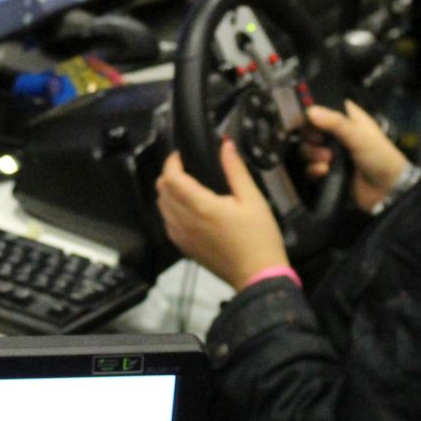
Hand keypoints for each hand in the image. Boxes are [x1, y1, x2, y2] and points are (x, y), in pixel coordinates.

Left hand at [154, 141, 289, 288]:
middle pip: (161, 191)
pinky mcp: (184, 249)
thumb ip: (235, 170)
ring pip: (161, 208)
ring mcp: (182, 237)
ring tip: (186, 186)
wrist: (258, 276)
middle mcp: (185, 221)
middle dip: (168, 175)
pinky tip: (187, 210)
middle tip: (185, 168)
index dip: (171, 162)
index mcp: (201, 206)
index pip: (171, 178)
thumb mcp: (253, 199)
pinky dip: (170, 211)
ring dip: (168, 193)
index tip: (180, 155)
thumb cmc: (259, 237)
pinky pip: (167, 224)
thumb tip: (226, 144)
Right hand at [303, 101, 412, 212]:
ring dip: (313, 154)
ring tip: (328, 160)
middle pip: (309, 130)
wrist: (387, 190)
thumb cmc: (379, 156)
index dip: (312, 112)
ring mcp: (330, 153)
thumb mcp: (359, 136)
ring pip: (307, 149)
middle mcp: (336, 134)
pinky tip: (324, 171)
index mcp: (346, 118)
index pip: (321, 108)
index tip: (308, 120)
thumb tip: (310, 111)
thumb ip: (335, 123)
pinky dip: (313, 169)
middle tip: (320, 142)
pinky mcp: (326, 172)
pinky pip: (310, 168)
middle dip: (311, 137)